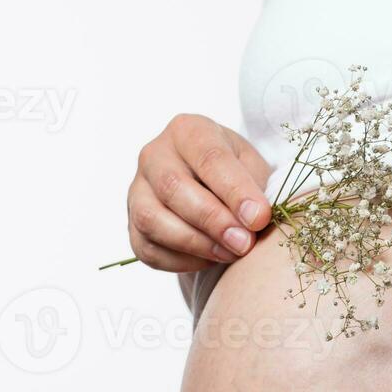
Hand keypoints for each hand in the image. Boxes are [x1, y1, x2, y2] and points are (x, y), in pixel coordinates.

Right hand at [126, 114, 272, 271]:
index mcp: (189, 131)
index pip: (209, 157)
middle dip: (212, 219)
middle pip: (173, 186)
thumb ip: (255, 191)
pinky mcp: (132, 225)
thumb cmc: (236, 176)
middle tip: (243, 243)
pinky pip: (147, 248)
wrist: (214, 191)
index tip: (258, 218)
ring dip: (194, 242)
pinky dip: (180, 260)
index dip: (235, 191)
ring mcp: (137, 190)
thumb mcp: (254, 169)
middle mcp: (154, 154)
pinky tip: (210, 260)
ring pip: (151, 218)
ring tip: (229, 253)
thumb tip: (253, 221)